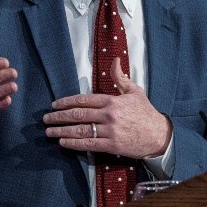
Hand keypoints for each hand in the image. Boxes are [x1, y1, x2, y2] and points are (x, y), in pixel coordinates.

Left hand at [43, 58, 169, 158]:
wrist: (159, 135)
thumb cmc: (146, 113)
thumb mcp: (135, 91)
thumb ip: (120, 77)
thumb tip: (114, 60)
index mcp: (112, 101)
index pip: (84, 100)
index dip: (66, 102)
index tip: (54, 105)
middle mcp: (109, 115)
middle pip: (78, 115)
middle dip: (59, 117)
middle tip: (46, 119)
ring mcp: (110, 131)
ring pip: (80, 130)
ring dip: (62, 131)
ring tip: (49, 132)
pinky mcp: (112, 145)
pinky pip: (89, 144)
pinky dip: (74, 143)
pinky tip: (63, 142)